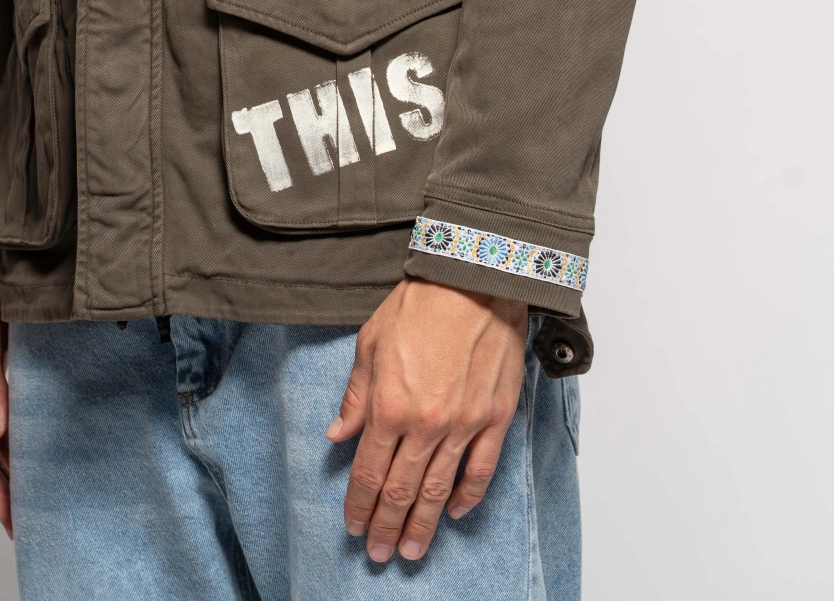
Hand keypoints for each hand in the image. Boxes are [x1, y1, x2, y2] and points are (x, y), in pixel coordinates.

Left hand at [326, 278, 527, 563]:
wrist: (473, 279)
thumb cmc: (419, 304)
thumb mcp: (370, 343)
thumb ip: (356, 396)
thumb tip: (338, 434)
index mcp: (389, 405)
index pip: (369, 471)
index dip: (359, 503)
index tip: (353, 525)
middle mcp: (425, 424)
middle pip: (402, 490)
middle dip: (387, 526)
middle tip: (379, 553)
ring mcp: (464, 425)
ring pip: (438, 489)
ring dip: (423, 525)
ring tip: (412, 550)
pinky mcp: (495, 418)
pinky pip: (480, 470)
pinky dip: (466, 496)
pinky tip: (452, 512)